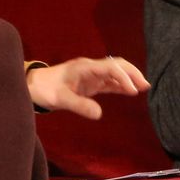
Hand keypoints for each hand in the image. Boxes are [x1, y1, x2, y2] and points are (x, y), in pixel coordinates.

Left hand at [26, 55, 149, 119]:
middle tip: (145, 85)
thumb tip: (99, 114)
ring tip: (143, 88)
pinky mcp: (90, 83)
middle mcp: (91, 68)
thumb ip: (80, 106)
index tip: (132, 91)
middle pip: (117, 65)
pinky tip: (130, 92)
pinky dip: (120, 86)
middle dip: (132, 73)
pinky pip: (109, 82)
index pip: (110, 67)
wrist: (33, 86)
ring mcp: (91, 75)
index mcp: (85, 68)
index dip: (123, 77)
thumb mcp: (61, 99)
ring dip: (129, 78)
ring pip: (115, 73)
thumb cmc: (45, 89)